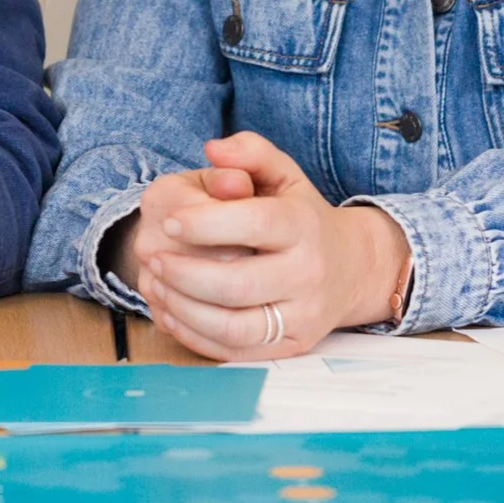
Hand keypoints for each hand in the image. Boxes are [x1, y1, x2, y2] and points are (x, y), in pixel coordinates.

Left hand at [132, 132, 410, 361]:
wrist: (352, 268)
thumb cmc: (301, 216)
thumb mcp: (284, 174)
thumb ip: (249, 152)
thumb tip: (214, 149)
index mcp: (304, 225)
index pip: (255, 224)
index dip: (206, 223)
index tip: (169, 220)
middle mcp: (308, 273)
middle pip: (237, 284)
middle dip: (184, 273)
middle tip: (152, 256)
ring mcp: (302, 316)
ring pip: (233, 327)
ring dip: (183, 309)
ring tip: (156, 284)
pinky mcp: (291, 346)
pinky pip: (236, 353)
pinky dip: (195, 336)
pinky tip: (171, 312)